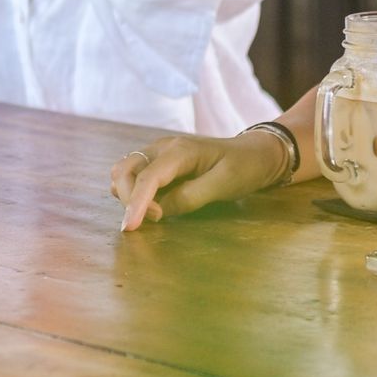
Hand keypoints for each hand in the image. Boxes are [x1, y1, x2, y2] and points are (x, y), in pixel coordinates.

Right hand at [111, 126, 289, 229]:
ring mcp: (157, 153)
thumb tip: (159, 211)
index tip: (130, 228)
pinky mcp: (157, 163)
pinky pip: (133, 177)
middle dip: (129, 199)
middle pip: (124, 171)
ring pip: (123, 173)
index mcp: (180, 150)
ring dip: (128, 195)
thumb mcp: (224, 184)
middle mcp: (162, 147)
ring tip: (155, 212)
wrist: (253, 153)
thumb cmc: (244, 166)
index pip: (148, 177)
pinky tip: (153, 205)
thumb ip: (190, 197)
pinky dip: (133, 193)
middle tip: (157, 219)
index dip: (136, 203)